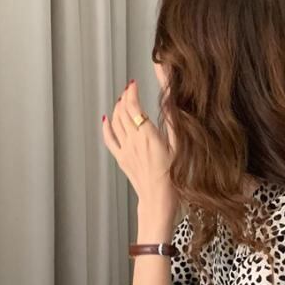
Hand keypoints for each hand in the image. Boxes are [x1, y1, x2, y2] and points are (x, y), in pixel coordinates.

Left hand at [102, 79, 175, 226]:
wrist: (158, 201)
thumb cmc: (172, 178)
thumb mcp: (178, 147)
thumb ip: (172, 122)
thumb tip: (169, 102)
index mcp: (148, 135)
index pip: (134, 106)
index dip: (132, 92)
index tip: (134, 84)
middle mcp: (133, 141)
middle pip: (123, 111)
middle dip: (125, 97)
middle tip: (129, 90)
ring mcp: (125, 150)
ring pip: (115, 122)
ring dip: (117, 108)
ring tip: (122, 100)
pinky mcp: (121, 159)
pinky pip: (109, 139)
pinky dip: (106, 126)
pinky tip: (106, 119)